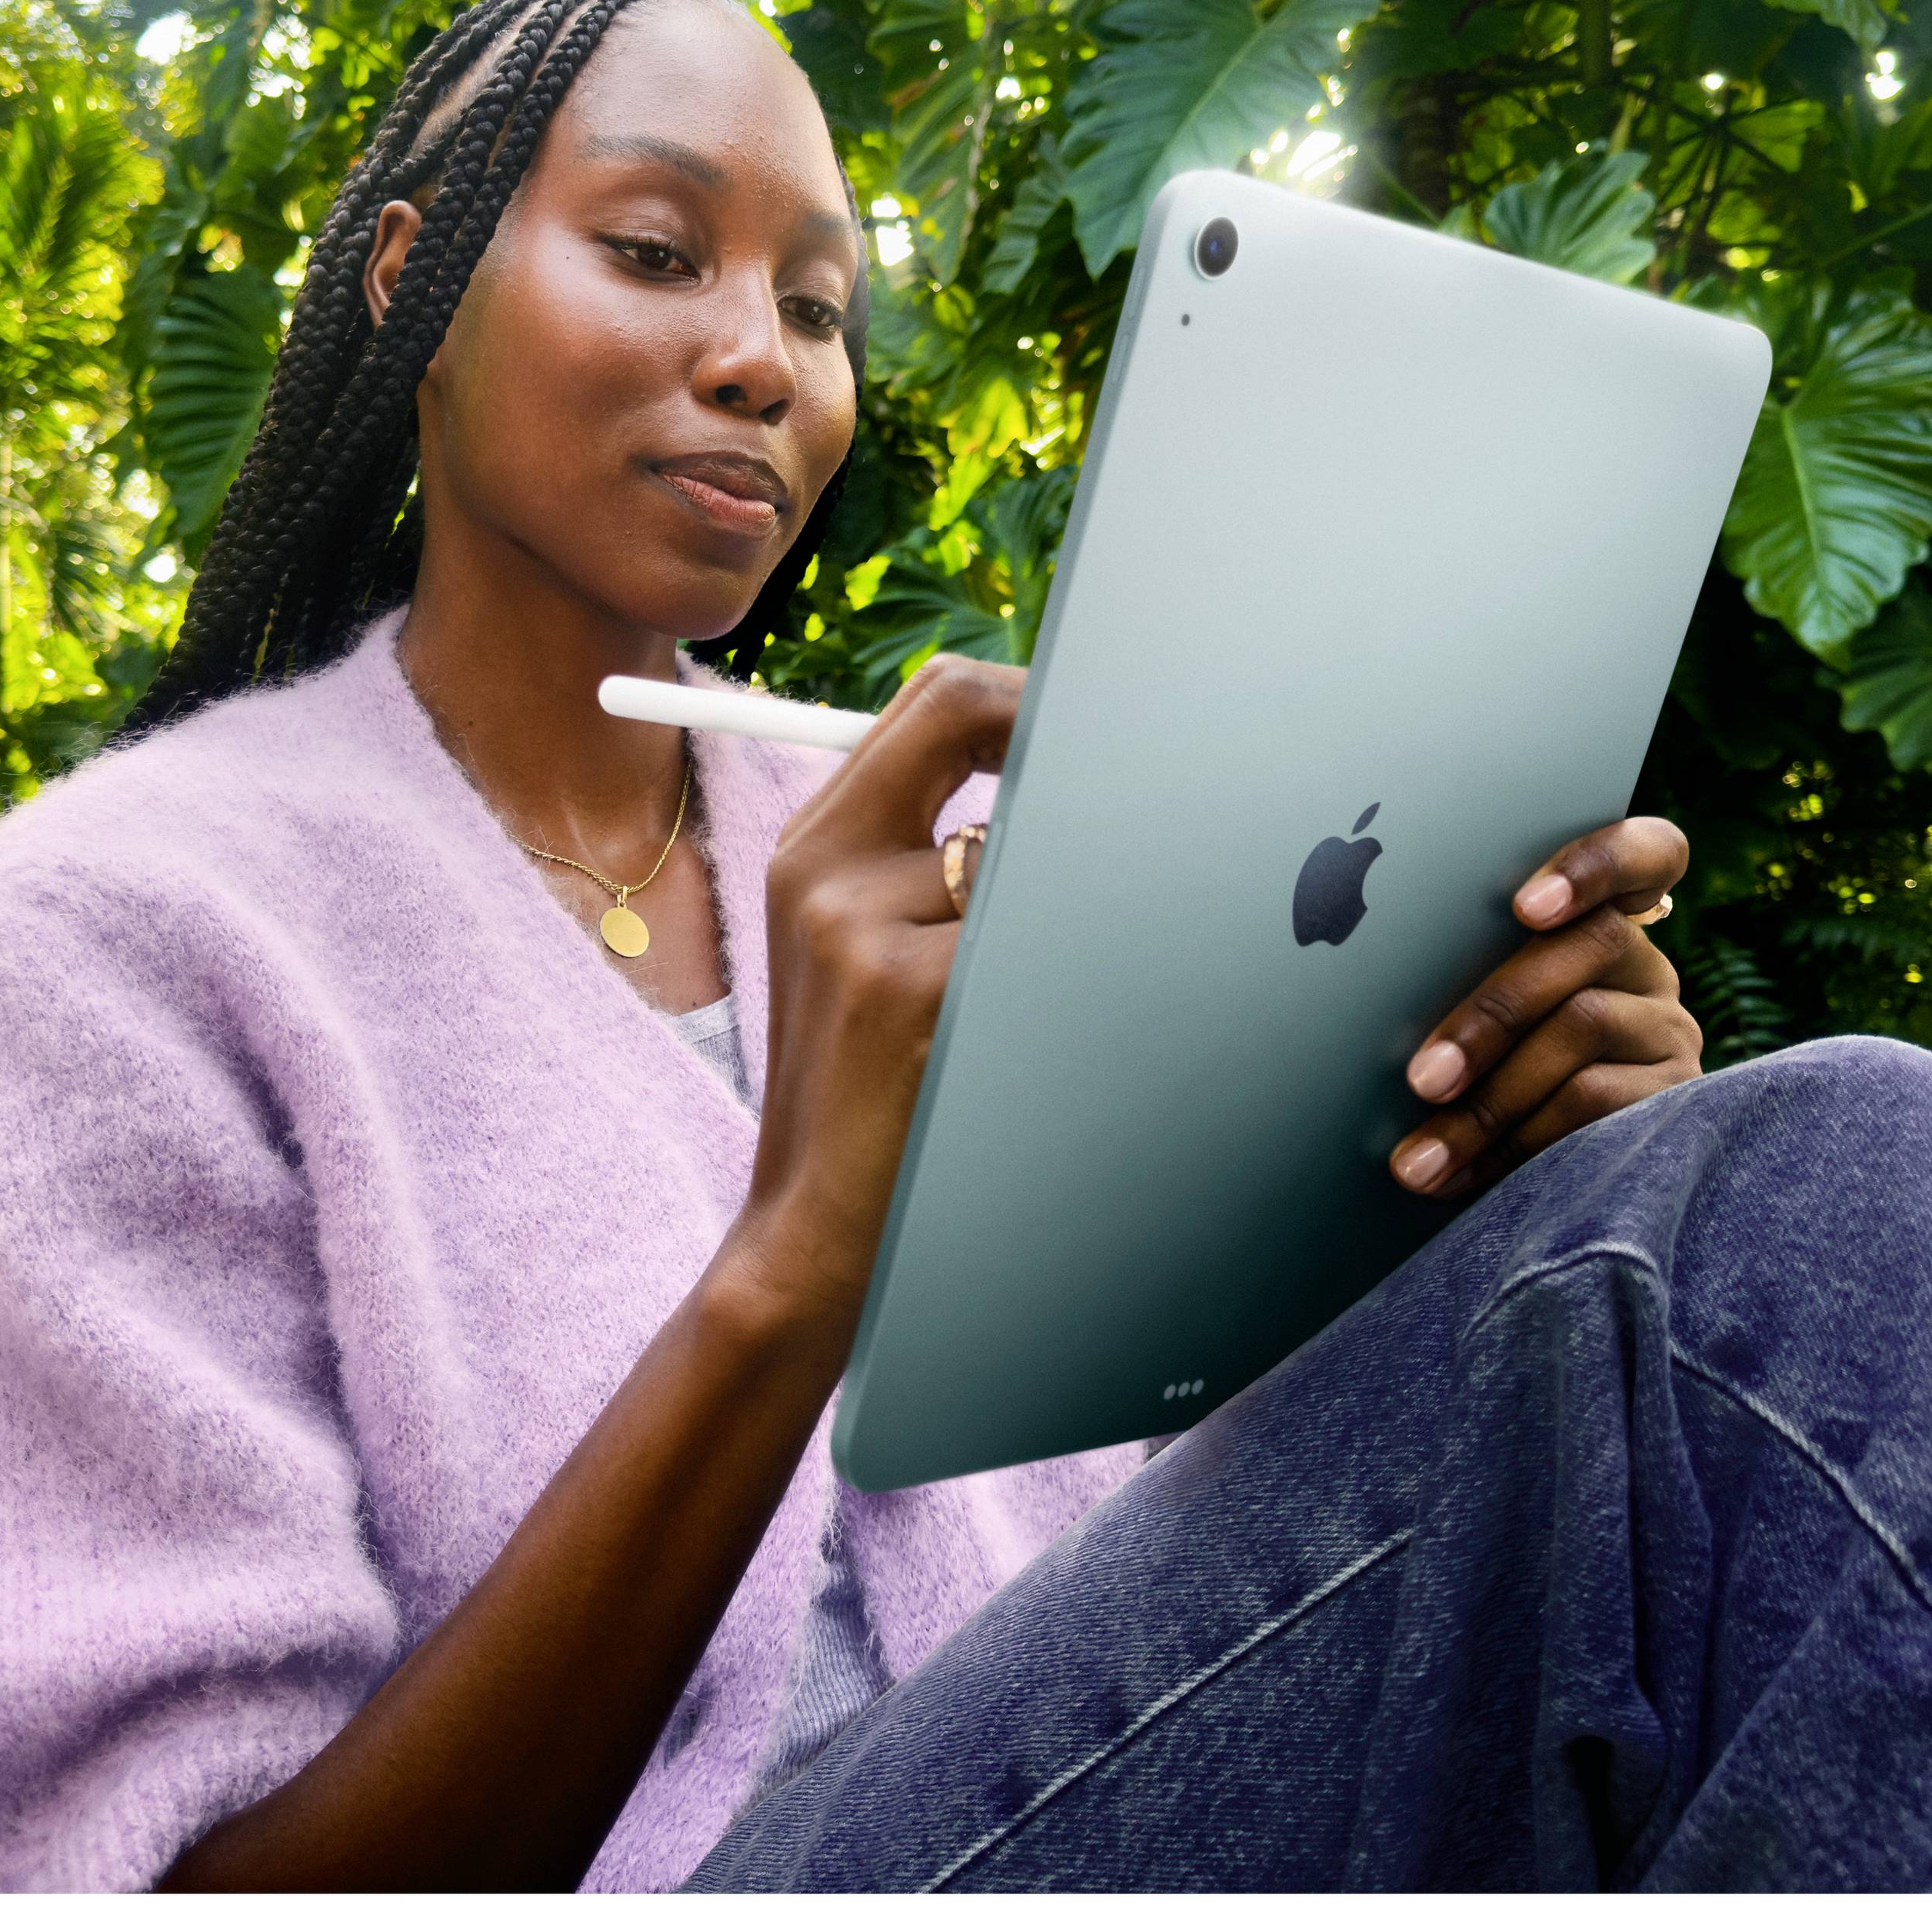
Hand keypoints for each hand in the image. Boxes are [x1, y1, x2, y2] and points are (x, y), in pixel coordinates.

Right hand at [724, 654, 1021, 1340]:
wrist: (811, 1236)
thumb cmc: (860, 1091)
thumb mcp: (852, 952)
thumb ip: (920, 850)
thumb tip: (1050, 761)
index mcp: (813, 849)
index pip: (928, 700)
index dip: (1020, 695)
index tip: (1082, 723)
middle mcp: (826, 870)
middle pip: (966, 718)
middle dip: (1057, 742)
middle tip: (1120, 788)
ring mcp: (863, 926)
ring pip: (1020, 847)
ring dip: (1052, 905)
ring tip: (1022, 992)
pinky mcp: (913, 990)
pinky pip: (1033, 930)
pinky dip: (1057, 972)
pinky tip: (1025, 1036)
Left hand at [1387, 816, 1700, 1200]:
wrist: (1551, 1196)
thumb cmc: (1471, 1073)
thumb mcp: (1466, 1013)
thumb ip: (1451, 972)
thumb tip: (1353, 977)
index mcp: (1595, 919)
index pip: (1644, 852)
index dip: (1596, 863)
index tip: (1526, 906)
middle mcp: (1645, 964)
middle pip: (1589, 942)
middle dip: (1491, 1013)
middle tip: (1421, 1080)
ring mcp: (1667, 1028)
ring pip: (1585, 1023)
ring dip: (1491, 1097)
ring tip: (1421, 1157)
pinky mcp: (1677, 1098)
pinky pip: (1602, 1102)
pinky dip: (1521, 1142)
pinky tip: (1465, 1176)